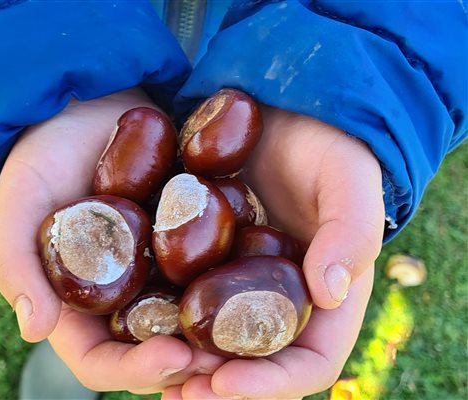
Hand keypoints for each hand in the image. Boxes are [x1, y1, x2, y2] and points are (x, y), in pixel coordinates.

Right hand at [0, 89, 223, 391]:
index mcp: (79, 300)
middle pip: (152, 348)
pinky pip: (213, 269)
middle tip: (226, 360)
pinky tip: (261, 282)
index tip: (173, 357)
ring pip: (189, 316)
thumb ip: (17, 260)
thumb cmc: (46, 149)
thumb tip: (35, 329)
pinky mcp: (189, 238)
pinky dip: (233, 283)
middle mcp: (123, 293)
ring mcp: (158, 267)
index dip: (133, 370)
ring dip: (219, 334)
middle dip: (187, 361)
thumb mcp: (22, 197)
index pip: (100, 359)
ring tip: (253, 333)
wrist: (91, 102)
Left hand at [161, 106, 384, 398]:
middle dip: (217, 386)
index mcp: (323, 296)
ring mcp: (239, 280)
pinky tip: (131, 324)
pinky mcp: (204, 257)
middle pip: (254, 363)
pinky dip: (162, 318)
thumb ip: (352, 230)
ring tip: (149, 372)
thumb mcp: (349, 178)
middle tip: (177, 393)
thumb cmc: (327, 144)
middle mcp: (279, 298)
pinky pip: (183, 295)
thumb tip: (329, 291)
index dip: (271, 384)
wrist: (282, 112)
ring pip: (215, 339)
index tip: (225, 382)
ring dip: (184, 364)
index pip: (309, 362)